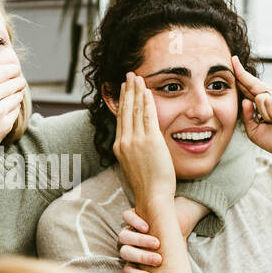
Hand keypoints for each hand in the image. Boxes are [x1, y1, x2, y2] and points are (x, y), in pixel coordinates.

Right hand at [0, 59, 26, 172]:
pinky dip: (14, 109)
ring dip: (16, 95)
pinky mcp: (5, 125)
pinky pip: (16, 111)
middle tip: (16, 83)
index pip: (6, 70)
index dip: (13, 70)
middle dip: (18, 81)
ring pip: (18, 96)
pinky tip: (6, 110)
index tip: (13, 72)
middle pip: (16, 81)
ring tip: (11, 96)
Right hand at [112, 73, 175, 208]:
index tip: (124, 89)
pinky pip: (148, 116)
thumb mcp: (134, 166)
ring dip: (137, 91)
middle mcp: (124, 142)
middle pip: (125, 110)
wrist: (152, 197)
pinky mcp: (150, 141)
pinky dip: (147, 101)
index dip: (122, 101)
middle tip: (129, 76)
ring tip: (137, 78)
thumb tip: (139, 146)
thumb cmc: (147, 186)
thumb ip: (134, 152)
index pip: (121, 119)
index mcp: (119, 148)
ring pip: (135, 110)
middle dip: (127, 90)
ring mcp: (136, 141)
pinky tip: (148, 91)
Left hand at [116, 196, 207, 272]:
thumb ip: (172, 272)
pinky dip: (134, 222)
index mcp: (134, 261)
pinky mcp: (132, 215)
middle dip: (141, 258)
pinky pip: (127, 217)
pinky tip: (147, 228)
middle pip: (125, 253)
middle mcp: (129, 245)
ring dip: (139, 242)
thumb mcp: (174, 261)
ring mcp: (129, 230)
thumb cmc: (175, 247)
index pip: (127, 271)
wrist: (178, 223)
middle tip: (158, 260)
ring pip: (124, 237)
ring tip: (156, 243)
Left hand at [231, 54, 271, 160]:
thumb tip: (246, 100)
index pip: (249, 88)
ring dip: (264, 115)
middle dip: (242, 74)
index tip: (233, 62)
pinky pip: (270, 101)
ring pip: (259, 98)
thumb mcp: (253, 129)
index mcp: (265, 102)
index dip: (241, 76)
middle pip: (253, 84)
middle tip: (233, 60)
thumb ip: (247, 116)